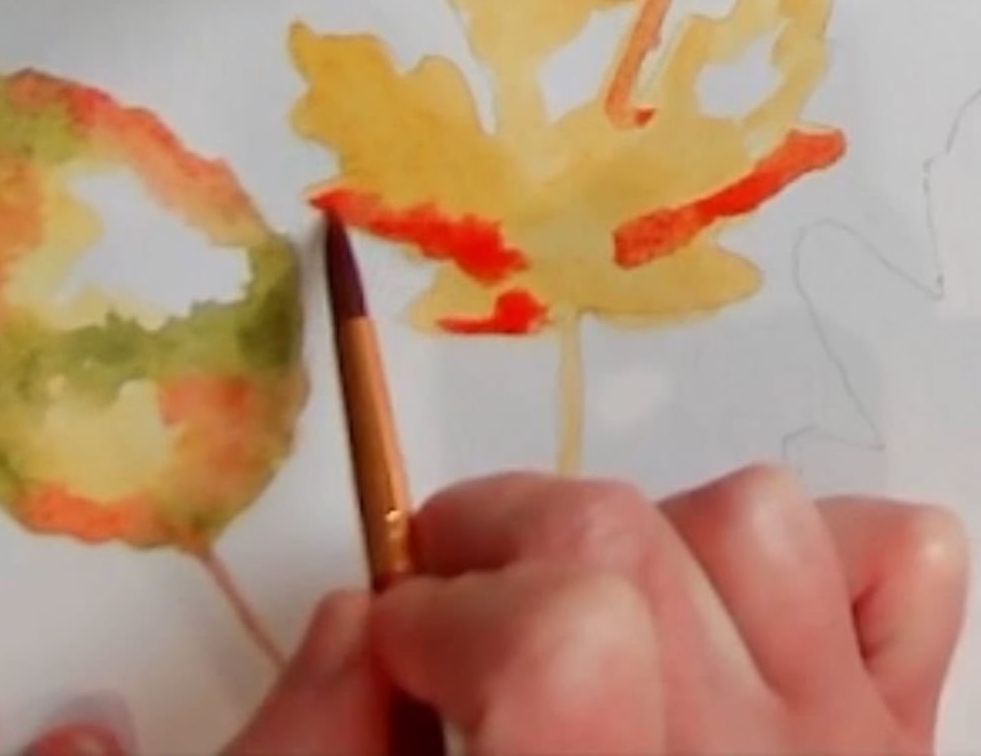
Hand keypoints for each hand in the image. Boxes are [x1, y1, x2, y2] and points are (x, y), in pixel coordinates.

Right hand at [229, 466, 967, 754]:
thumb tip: (360, 615)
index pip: (557, 645)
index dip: (436, 611)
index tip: (400, 647)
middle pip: (621, 545)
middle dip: (497, 533)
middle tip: (463, 609)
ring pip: (756, 522)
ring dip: (649, 540)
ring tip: (592, 617)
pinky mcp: (897, 738)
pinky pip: (894, 561)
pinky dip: (810, 561)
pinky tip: (728, 630)